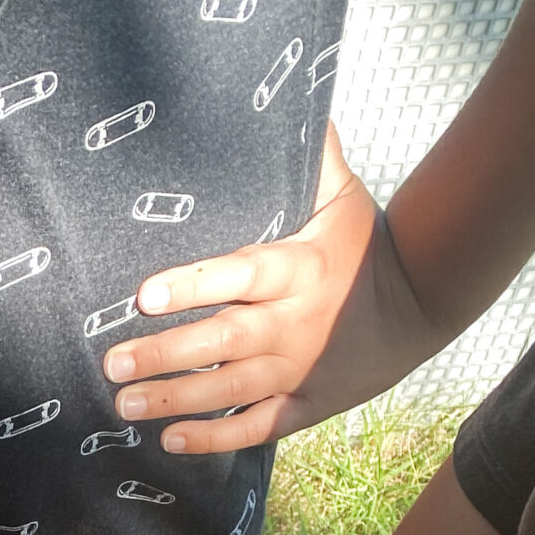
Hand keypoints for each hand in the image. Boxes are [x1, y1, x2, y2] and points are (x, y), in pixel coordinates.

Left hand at [102, 126, 435, 456]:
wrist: (422, 307)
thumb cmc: (367, 245)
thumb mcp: (345, 196)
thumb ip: (312, 156)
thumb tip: (293, 95)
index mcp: (298, 268)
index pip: (238, 275)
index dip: (191, 285)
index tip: (143, 296)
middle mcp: (293, 323)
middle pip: (221, 341)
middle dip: (164, 354)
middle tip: (112, 361)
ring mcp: (298, 369)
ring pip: (229, 390)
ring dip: (175, 399)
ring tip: (125, 403)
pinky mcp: (306, 404)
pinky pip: (257, 428)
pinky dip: (216, 439)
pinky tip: (171, 439)